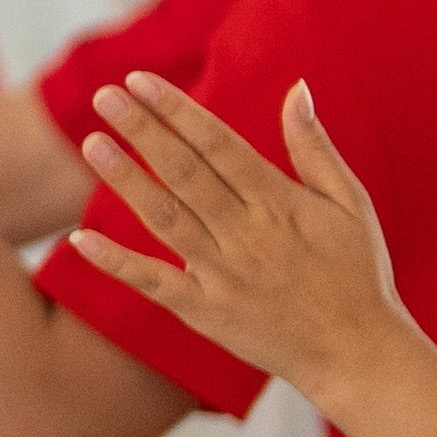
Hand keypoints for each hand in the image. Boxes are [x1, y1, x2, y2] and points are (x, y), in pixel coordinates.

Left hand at [64, 78, 418, 407]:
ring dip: (125, 180)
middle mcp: (247, 235)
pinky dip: (116, 262)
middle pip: (185, 174)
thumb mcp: (349, 205)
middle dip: (143, 132)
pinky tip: (78, 240)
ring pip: (165, 219)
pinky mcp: (205, 311)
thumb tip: (296, 89)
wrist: (358, 355)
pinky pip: (154, 283)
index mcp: (280, 204)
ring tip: (90, 143)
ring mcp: (223, 275)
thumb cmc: (356, 272)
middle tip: (104, 96)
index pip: (218, 146)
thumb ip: (314, 148)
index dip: (178, 111)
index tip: (140, 81)